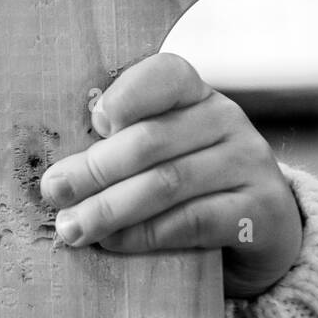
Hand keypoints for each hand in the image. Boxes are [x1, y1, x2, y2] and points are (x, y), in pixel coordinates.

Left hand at [38, 53, 302, 298]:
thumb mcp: (161, 155)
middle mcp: (227, 120)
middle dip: (95, 168)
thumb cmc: (191, 187)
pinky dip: (146, 233)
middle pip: (152, 139)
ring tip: (72, 227)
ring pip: (168, 182)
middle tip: (55, 191)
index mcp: (196, 96)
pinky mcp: (262, 210)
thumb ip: (120, 150)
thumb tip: (59, 177)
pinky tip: (114, 242)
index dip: (127, 95)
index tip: (94, 122)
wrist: (262, 232)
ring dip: (110, 208)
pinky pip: (194, 220)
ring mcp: (249, 164)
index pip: (165, 76)